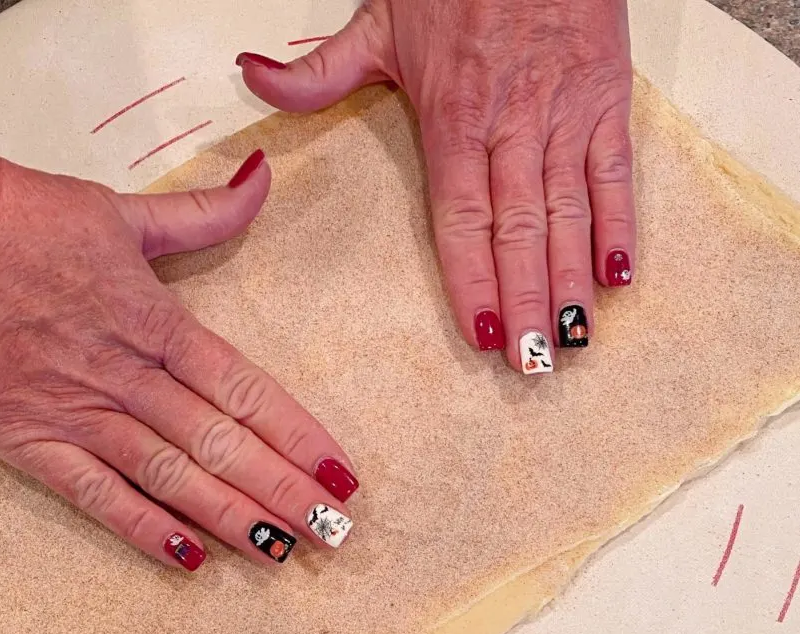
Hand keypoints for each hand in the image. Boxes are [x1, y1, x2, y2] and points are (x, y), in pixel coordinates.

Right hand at [0, 128, 358, 570]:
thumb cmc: (18, 217)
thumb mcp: (118, 211)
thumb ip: (201, 214)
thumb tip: (263, 181)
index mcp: (153, 318)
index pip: (244, 388)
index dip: (298, 434)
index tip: (340, 472)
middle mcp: (123, 372)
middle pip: (219, 441)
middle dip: (282, 491)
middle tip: (333, 531)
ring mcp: (74, 410)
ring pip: (167, 475)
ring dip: (229, 517)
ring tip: (282, 552)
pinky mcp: (26, 439)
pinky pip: (94, 494)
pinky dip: (142, 529)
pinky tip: (189, 559)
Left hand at [236, 0, 633, 372]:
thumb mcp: (377, 18)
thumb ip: (318, 71)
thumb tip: (249, 81)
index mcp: (453, 117)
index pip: (461, 219)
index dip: (473, 280)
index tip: (484, 335)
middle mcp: (511, 125)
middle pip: (519, 230)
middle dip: (528, 302)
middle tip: (532, 365)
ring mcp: (563, 113)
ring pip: (568, 211)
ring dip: (571, 281)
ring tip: (571, 341)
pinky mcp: (606, 96)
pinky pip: (615, 170)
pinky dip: (619, 223)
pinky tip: (618, 277)